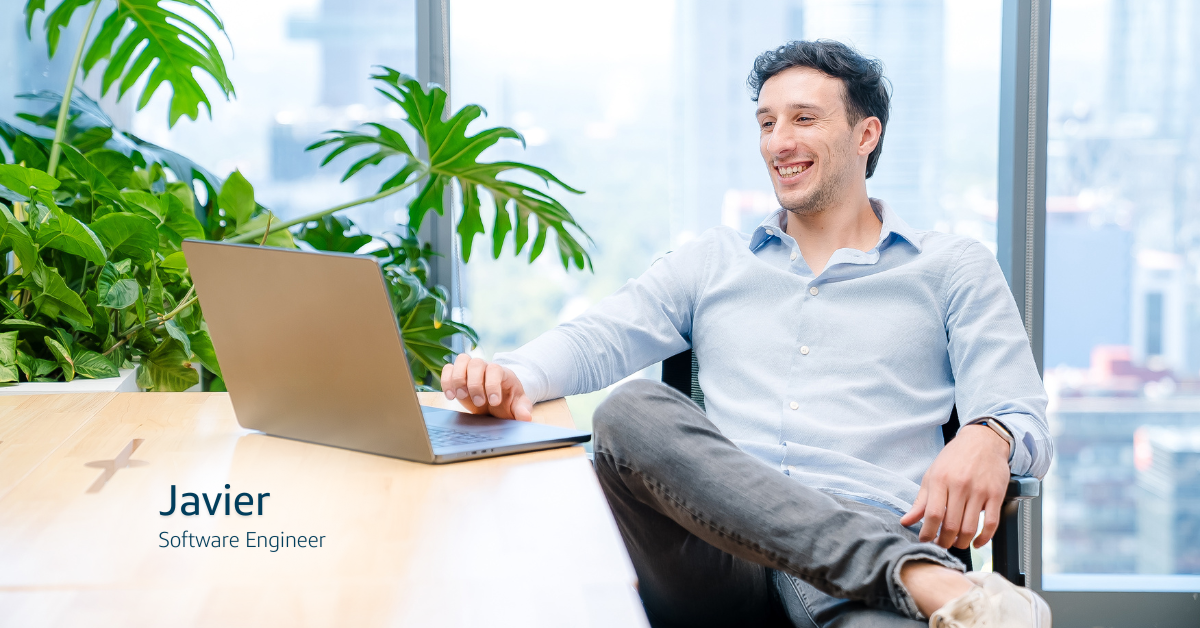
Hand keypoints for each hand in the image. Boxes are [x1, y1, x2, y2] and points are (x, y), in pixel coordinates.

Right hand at [439, 354, 533, 421]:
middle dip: (474, 384)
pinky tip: (450, 396)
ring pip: (461, 360)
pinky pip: (448, 368)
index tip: (494, 402)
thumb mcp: (518, 406)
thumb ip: (522, 410)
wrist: (496, 401)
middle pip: (476, 363)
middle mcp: (485, 367)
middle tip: (478, 402)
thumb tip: (526, 417)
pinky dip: (446, 381)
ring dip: (458, 379)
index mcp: (502, 373)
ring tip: (460, 397)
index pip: (495, 370)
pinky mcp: (457, 375)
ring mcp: (470, 369)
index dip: (492, 384)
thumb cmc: (507, 401)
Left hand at [900, 424, 1010, 548]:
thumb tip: (906, 521)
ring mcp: (980, 491)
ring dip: (962, 543)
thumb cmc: (955, 458)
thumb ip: (920, 501)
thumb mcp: (932, 474)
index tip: (925, 539)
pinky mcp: (996, 495)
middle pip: (951, 525)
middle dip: (944, 541)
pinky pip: (991, 523)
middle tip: (941, 544)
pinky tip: (976, 542)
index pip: (933, 514)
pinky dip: (984, 538)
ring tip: (956, 543)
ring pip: (970, 528)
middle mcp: (960, 486)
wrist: (983, 441)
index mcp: (941, 480)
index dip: (928, 533)